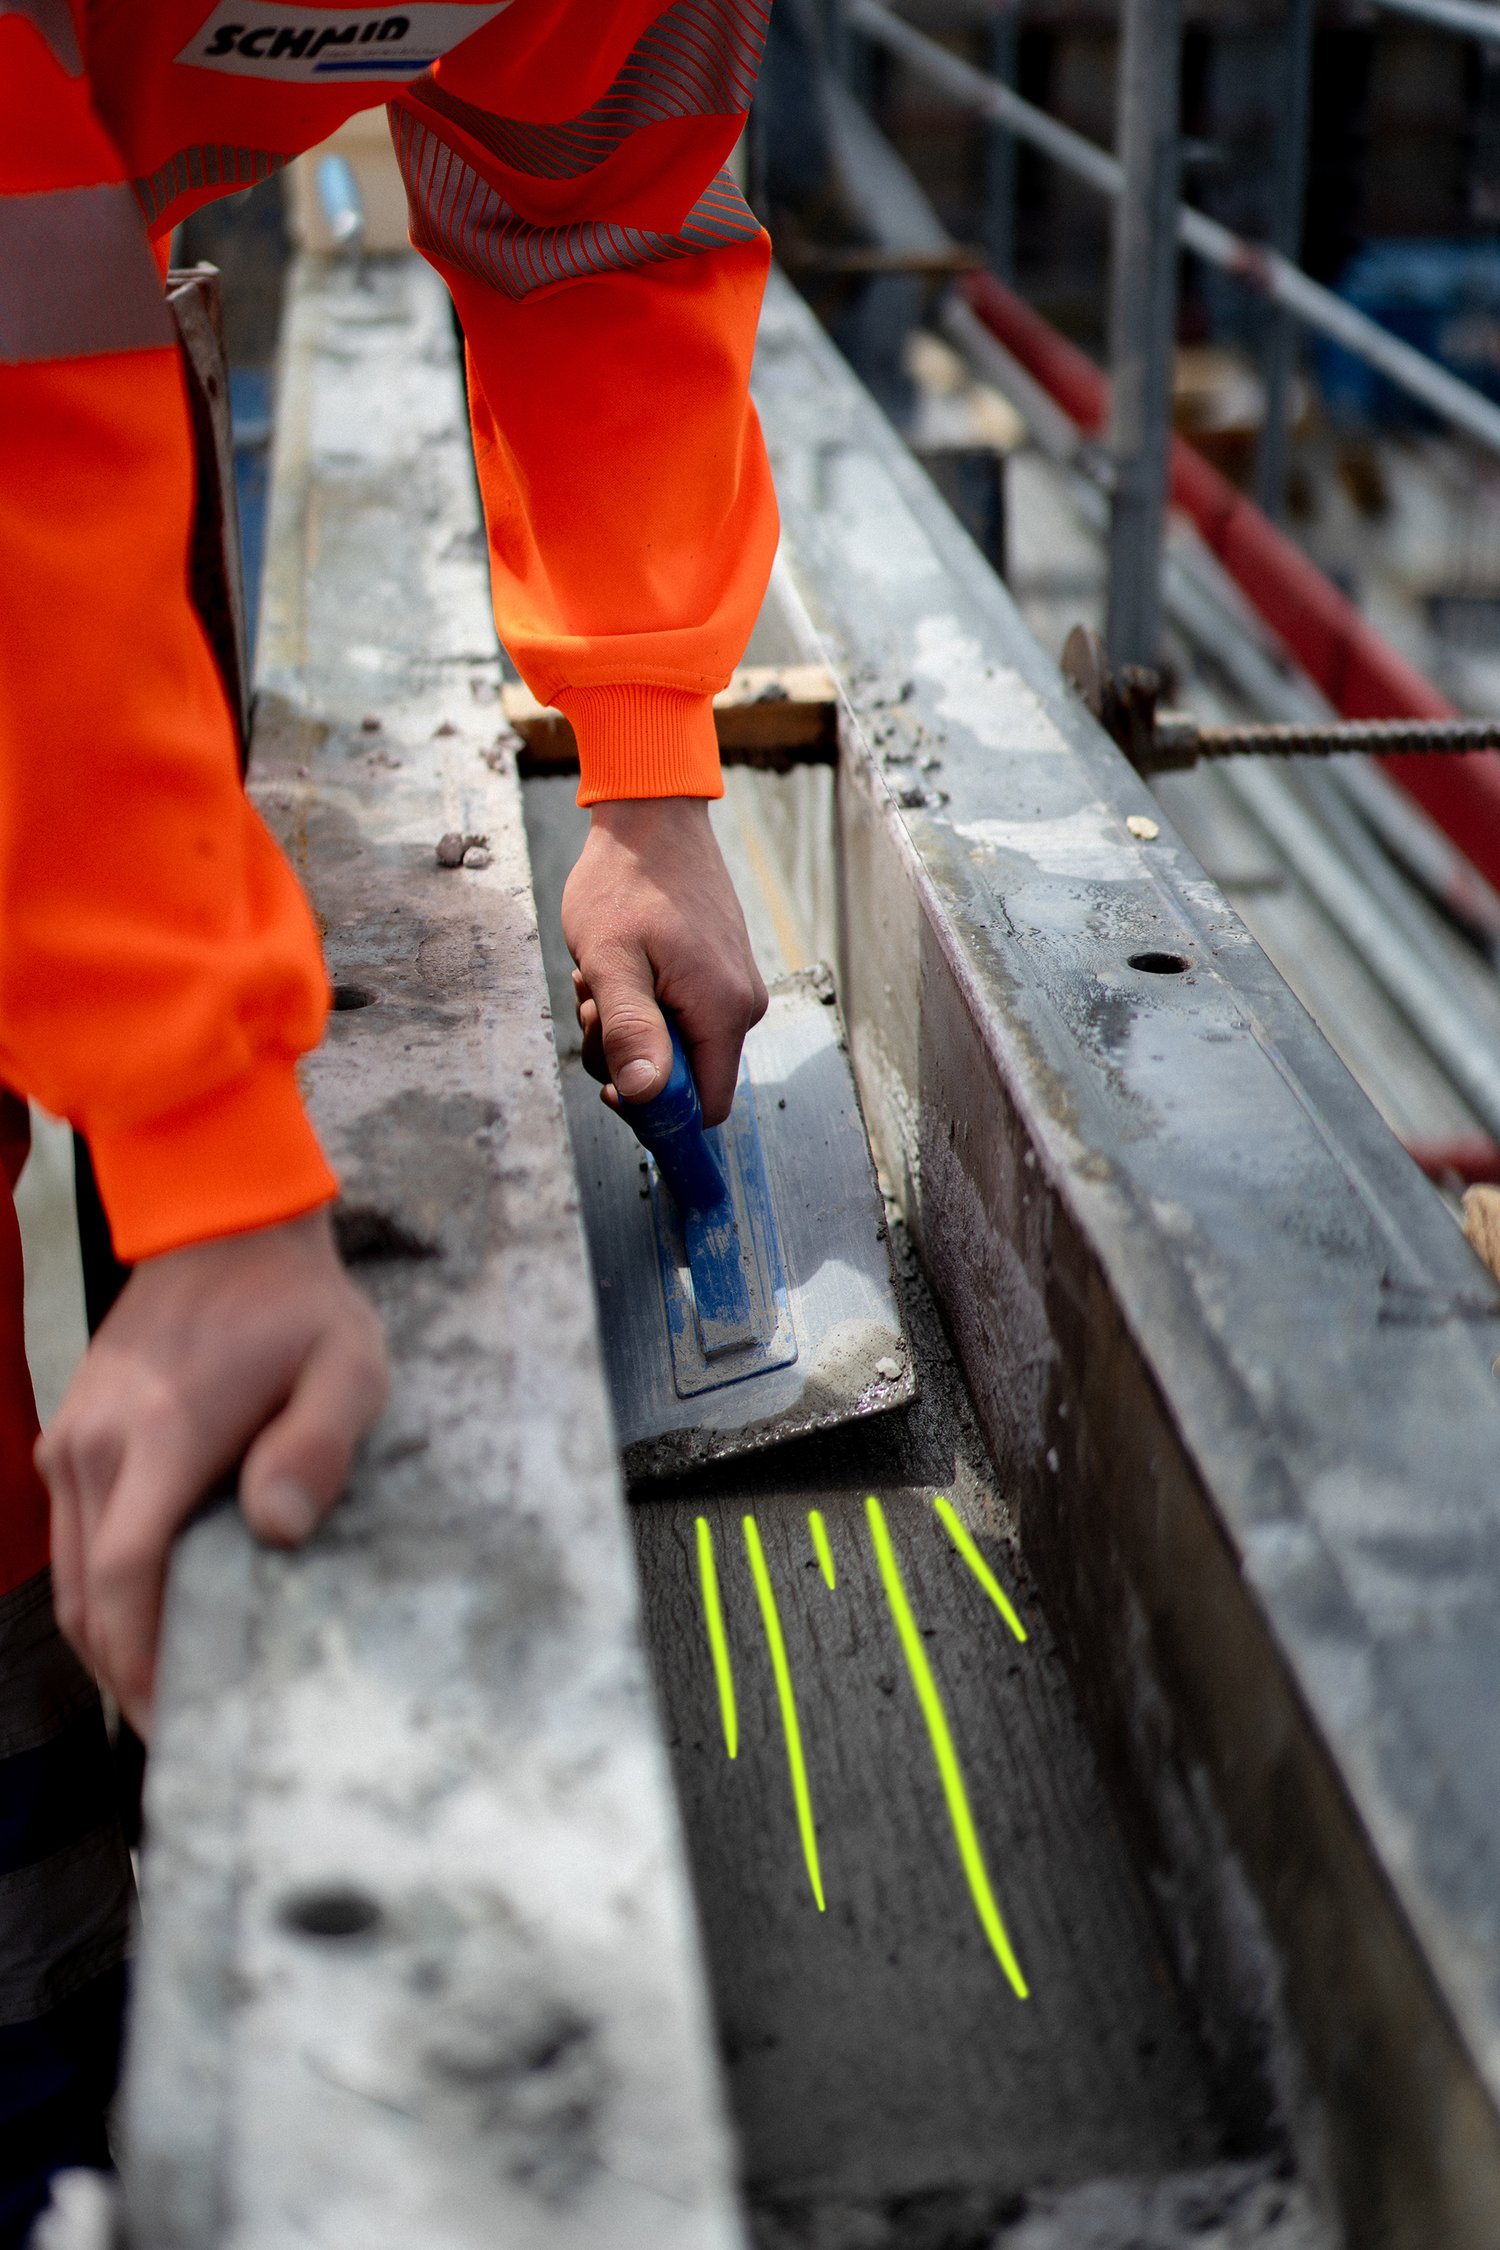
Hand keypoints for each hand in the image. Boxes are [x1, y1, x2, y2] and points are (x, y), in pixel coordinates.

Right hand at [35, 1207, 386, 1734]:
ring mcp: (73, 1440)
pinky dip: (101, 1593)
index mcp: (162, 1438)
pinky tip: (150, 1619)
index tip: (182, 1721)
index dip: (146, 1663)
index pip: (130, 1578)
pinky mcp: (70, 1434)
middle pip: (90, 1598)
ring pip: (72, 1576)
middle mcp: (98, 1447)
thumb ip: (317, 1444)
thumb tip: (278, 1530)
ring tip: (170, 1690)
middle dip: (127, 1675)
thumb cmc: (298, 1305)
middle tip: (187, 1731)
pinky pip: (73, 1538)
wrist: (222, 1226)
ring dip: (110, 1640)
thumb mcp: (346, 1364)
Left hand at [561, 797, 767, 1125]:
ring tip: (606, 973)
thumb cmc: (625, 881)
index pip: (704, 1107)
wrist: (652, 816)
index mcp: (723, 1010)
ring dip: (631, 1023)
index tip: (611, 1076)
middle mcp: (743, 1005)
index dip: (655, 1110)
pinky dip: (645, 1001)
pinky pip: (682, 1014)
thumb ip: (631, 1030)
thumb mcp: (610, 960)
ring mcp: (736, 986)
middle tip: (597, 1001)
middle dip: (631, 1054)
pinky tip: (626, 963)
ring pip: (677, 1044)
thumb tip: (647, 1096)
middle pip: (686, 1077)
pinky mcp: (723, 972)